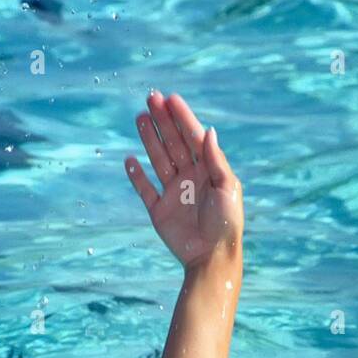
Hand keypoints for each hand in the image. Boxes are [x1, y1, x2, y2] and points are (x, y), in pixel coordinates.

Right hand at [125, 91, 242, 270]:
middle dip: (163, 121)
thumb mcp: (227, 189)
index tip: (171, 98)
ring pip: (158, 160)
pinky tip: (130, 160)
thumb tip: (209, 131)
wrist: (212, 258)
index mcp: (208, 171)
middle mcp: (190, 178)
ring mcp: (173, 193)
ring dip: (149, 139)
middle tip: (151, 98)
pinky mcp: (159, 211)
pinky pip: (145, 189)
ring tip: (140, 118)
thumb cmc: (227, 224)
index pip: (193, 138)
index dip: (182, 118)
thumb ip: (216, 160)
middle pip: (173, 143)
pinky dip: (136, 175)